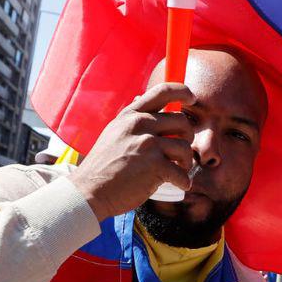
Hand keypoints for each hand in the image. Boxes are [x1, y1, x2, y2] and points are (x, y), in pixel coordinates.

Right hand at [69, 83, 196, 220]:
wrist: (89, 190)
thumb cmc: (103, 165)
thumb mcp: (114, 132)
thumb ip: (131, 119)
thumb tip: (142, 98)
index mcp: (131, 115)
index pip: (163, 91)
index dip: (182, 91)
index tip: (192, 97)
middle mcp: (140, 125)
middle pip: (182, 121)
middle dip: (187, 137)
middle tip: (180, 152)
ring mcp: (147, 144)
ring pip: (186, 147)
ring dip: (186, 162)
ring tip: (177, 170)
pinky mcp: (154, 166)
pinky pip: (181, 173)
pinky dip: (183, 182)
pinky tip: (179, 185)